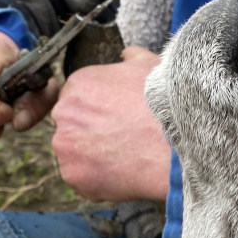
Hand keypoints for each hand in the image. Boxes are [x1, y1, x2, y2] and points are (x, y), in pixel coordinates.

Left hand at [51, 46, 170, 201]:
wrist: (174, 146)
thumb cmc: (165, 106)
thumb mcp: (150, 67)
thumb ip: (132, 58)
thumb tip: (127, 55)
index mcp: (78, 84)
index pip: (78, 100)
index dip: (99, 112)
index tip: (117, 121)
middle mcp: (64, 113)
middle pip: (72, 127)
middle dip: (91, 135)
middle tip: (121, 141)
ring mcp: (65, 146)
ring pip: (75, 155)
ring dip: (93, 159)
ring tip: (124, 159)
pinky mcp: (74, 176)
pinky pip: (82, 182)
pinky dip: (98, 182)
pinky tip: (122, 175)